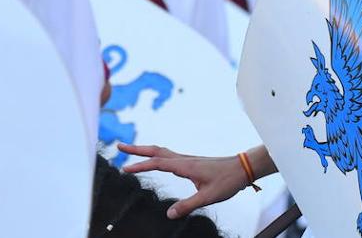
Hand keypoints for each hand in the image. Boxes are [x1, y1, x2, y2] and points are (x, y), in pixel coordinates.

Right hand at [118, 144, 247, 218]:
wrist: (242, 168)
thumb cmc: (227, 181)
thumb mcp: (208, 197)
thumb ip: (188, 205)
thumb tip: (169, 214)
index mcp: (185, 166)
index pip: (157, 163)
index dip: (140, 165)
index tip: (125, 168)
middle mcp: (184, 159)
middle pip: (155, 150)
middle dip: (137, 149)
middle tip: (119, 146)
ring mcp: (187, 159)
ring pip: (161, 151)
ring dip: (145, 150)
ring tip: (131, 151)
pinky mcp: (191, 162)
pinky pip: (168, 155)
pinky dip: (156, 154)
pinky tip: (156, 159)